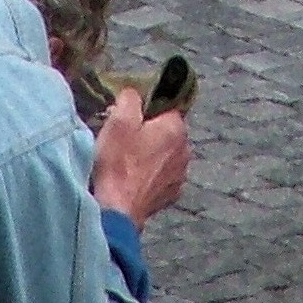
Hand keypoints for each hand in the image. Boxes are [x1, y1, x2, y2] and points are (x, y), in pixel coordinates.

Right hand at [90, 88, 190, 228]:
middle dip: (149, 134)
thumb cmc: (118, 162)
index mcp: (176, 129)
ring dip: (151, 156)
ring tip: (126, 162)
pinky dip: (150, 176)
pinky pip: (162, 177)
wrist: (117, 208)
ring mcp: (180, 175)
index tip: (128, 119)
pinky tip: (132, 180)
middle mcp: (185, 151)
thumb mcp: (119, 120)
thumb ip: (130, 98)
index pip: (167, 108)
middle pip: (167, 133)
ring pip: (165, 156)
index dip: (146, 111)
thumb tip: (134, 94)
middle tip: (124, 140)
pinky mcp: (171, 195)